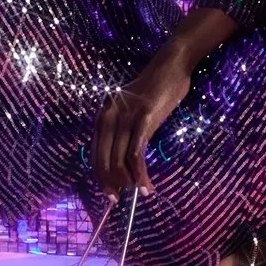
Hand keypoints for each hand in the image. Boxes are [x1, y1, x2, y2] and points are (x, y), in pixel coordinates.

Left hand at [90, 46, 192, 200]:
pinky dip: (140, 173)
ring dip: (128, 181)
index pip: (95, 153)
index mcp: (103, 115)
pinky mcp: (143, 118)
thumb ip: (123, 130)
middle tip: (119, 200)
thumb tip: (123, 161)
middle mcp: (109, 115)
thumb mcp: (131, 110)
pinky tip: (146, 185)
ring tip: (139, 193)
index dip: (100, 176)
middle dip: (110, 183)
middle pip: (103, 159)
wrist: (171, 66)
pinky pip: (136, 152)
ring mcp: (125, 116)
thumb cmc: (154, 90)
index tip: (109, 193)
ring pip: (119, 159)